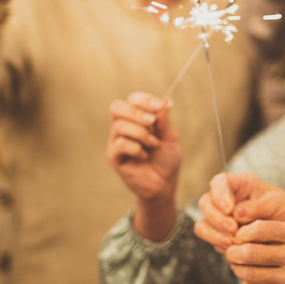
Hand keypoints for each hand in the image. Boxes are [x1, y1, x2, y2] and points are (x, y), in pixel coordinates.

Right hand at [106, 92, 180, 240]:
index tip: (158, 106)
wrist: (164, 183)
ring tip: (153, 144)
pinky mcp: (114, 156)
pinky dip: (135, 148)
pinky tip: (144, 155)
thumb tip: (166, 101)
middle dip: (136, 112)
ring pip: (119, 126)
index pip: (132, 99)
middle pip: (117, 107)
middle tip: (152, 122)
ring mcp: (117, 141)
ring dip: (141, 133)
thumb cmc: (167, 160)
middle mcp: (124, 127)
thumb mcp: (170, 138)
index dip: (144, 100)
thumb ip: (164, 121)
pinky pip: (119, 144)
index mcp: (138, 119)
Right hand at [194, 172, 284, 251]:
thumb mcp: (279, 204)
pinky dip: (219, 245)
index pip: (219, 181)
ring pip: (203, 224)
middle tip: (233, 229)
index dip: (219, 193)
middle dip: (216, 217)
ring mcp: (223, 219)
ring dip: (214, 233)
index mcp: (242, 184)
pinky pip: (210, 240)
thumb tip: (236, 212)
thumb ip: (258, 206)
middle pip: (206, 203)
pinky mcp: (222, 236)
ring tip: (232, 242)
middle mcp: (228, 200)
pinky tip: (234, 249)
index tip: (229, 209)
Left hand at [225, 219, 284, 283]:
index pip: (259, 229)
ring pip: (250, 274)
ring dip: (238, 269)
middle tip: (230, 251)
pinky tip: (250, 279)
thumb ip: (280, 229)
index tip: (238, 235)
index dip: (242, 232)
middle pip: (250, 253)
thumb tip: (243, 230)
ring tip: (238, 264)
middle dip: (234, 252)